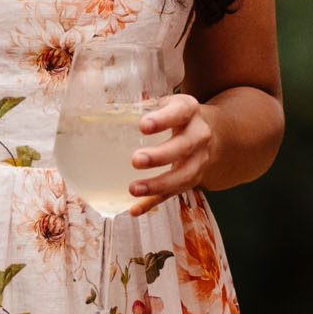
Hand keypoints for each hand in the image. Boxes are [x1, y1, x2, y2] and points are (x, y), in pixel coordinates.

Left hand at [128, 92, 216, 213]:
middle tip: (136, 160)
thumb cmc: (175, 116)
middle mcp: (198, 135)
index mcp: (189, 111)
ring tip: (133, 189)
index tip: (143, 126)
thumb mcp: (166, 104)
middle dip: (160, 156)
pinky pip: (173, 194)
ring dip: (158, 185)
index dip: (163, 119)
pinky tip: (135, 209)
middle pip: (184, 147)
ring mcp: (198, 160)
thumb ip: (143, 107)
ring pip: (183, 176)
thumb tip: (103, 111)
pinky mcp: (191, 180)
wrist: (209, 133)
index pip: (180, 112)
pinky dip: (153, 202)